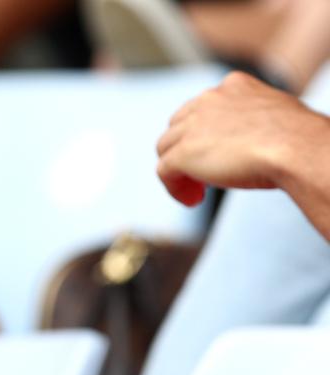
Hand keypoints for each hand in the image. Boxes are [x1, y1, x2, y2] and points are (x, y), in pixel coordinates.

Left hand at [157, 71, 329, 205]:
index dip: (203, 133)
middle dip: (186, 150)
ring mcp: (192, 126)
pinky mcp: (183, 153)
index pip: (202, 108)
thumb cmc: (298, 138)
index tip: (216, 153)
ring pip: (166, 149)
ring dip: (179, 171)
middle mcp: (208, 99)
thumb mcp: (276, 117)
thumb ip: (255, 121)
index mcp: (233, 86)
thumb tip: (251, 140)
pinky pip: (164, 171)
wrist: (297, 148)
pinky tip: (193, 201)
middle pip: (178, 127)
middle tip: (204, 175)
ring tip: (198, 191)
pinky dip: (175, 188)